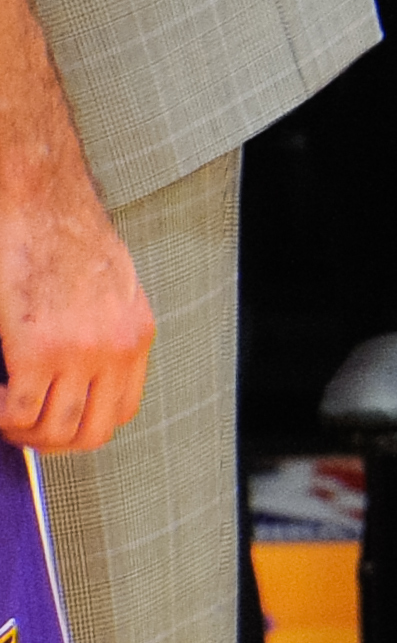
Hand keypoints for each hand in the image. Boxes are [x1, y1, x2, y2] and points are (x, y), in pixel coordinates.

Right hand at [0, 146, 153, 456]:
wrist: (43, 201)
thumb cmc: (64, 234)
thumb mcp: (109, 288)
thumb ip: (103, 331)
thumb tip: (79, 371)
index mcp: (136, 337)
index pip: (122, 410)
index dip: (85, 424)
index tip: (56, 420)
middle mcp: (116, 351)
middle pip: (92, 432)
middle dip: (54, 442)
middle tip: (23, 431)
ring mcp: (78, 353)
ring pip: (54, 429)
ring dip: (23, 432)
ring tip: (3, 416)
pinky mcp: (36, 349)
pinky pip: (18, 409)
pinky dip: (1, 415)